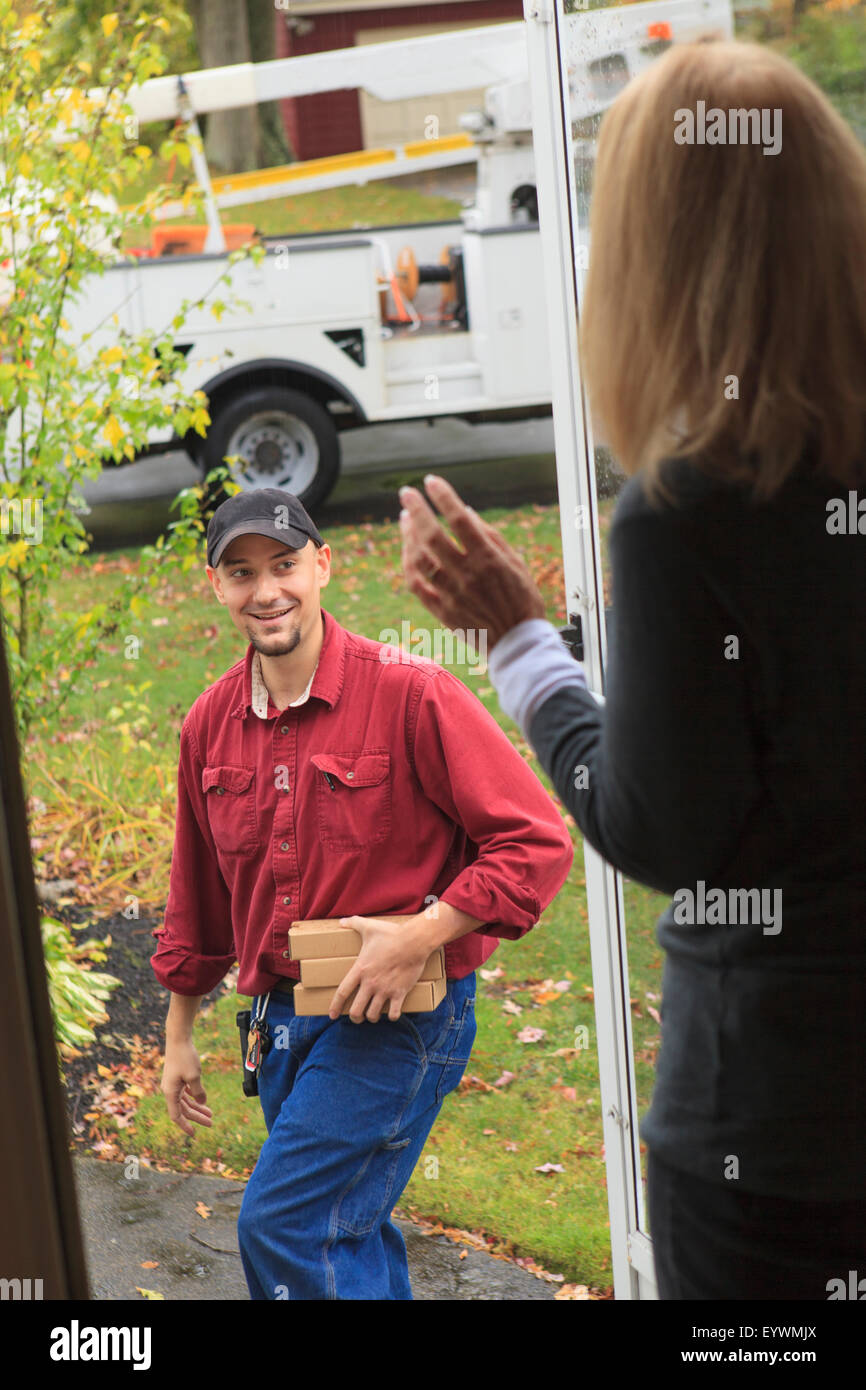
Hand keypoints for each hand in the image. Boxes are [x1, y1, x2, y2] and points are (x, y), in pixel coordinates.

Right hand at [161, 1039, 212, 1135]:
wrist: (178, 1038)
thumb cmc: (185, 1057)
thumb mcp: (194, 1076)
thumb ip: (199, 1092)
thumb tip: (202, 1103)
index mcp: (170, 1093)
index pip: (177, 1116)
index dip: (185, 1126)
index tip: (194, 1134)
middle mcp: (169, 1090)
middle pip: (183, 1109)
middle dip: (197, 1117)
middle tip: (211, 1122)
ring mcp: (173, 1083)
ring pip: (185, 1101)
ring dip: (197, 1107)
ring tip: (211, 1113)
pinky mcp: (177, 1077)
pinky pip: (185, 1092)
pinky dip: (194, 1097)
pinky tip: (202, 1100)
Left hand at [328, 915, 429, 1022]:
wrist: (414, 941)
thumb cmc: (391, 935)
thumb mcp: (369, 927)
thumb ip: (353, 923)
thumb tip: (341, 921)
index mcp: (360, 970)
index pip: (342, 993)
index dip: (335, 1006)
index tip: (332, 1015)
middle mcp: (370, 983)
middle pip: (356, 1010)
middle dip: (355, 1017)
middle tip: (356, 1017)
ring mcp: (385, 990)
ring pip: (373, 1015)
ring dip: (372, 1017)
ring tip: (373, 1015)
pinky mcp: (400, 993)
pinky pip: (394, 1013)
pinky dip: (393, 1016)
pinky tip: (392, 1013)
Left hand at [398, 473, 545, 650]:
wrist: (518, 645)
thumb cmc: (522, 600)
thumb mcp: (516, 564)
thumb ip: (490, 537)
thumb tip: (465, 513)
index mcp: (489, 559)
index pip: (460, 520)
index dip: (443, 497)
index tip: (431, 481)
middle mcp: (467, 575)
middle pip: (432, 536)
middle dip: (416, 510)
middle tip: (407, 493)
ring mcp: (451, 594)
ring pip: (419, 560)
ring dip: (408, 536)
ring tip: (405, 518)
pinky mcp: (442, 611)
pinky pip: (416, 585)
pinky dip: (408, 564)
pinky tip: (407, 549)